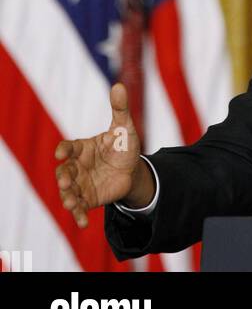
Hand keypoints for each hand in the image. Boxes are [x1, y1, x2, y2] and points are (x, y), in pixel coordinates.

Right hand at [54, 82, 141, 228]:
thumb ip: (120, 109)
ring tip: (71, 203)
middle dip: (63, 177)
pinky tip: (83, 223)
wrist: (132, 170)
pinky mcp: (87, 199)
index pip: (69, 148)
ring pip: (68, 191)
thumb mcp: (125, 127)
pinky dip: (79, 215)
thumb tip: (119, 85)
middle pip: (65, 172)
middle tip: (64, 182)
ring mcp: (81, 184)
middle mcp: (77, 166)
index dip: (64, 150)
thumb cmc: (123, 145)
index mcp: (83, 148)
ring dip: (67, 198)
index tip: (61, 152)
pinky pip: (80, 208)